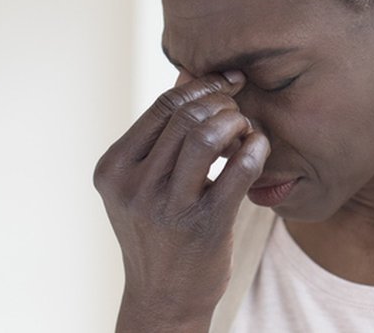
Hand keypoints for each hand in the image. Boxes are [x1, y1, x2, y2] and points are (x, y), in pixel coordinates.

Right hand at [93, 72, 269, 332]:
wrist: (164, 299)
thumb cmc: (161, 231)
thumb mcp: (143, 183)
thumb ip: (162, 133)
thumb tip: (190, 75)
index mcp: (114, 169)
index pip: (164, 105)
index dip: (203, 85)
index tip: (229, 81)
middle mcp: (134, 186)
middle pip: (188, 115)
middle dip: (224, 103)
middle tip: (240, 112)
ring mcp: (167, 207)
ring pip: (207, 134)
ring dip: (237, 122)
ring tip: (246, 130)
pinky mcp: (204, 225)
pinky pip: (238, 170)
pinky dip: (256, 148)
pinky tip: (259, 147)